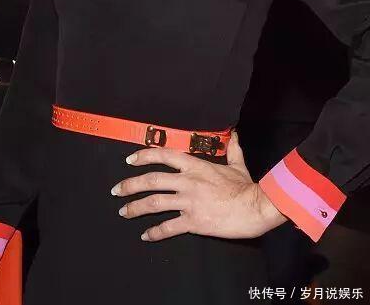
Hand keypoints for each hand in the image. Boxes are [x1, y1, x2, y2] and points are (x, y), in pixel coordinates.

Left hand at [111, 131, 286, 241]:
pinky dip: (154, 232)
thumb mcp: (237, 164)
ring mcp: (188, 202)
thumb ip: (233, 149)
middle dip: (130, 185)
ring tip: (124, 212)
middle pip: (152, 180)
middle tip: (116, 190)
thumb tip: (235, 134)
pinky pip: (168, 227)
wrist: (254, 207)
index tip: (130, 160)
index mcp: (195, 166)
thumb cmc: (246, 186)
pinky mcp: (193, 223)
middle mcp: (187, 182)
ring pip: (154, 203)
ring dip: (135, 208)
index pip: (164, 156)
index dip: (144, 156)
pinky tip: (145, 236)